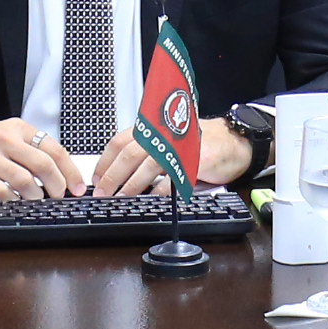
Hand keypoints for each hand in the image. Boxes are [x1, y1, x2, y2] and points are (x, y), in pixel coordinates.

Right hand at [0, 116, 82, 198]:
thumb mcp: (11, 136)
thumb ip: (34, 150)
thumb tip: (64, 176)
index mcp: (18, 128)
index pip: (54, 149)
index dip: (71, 172)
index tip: (77, 188)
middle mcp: (5, 139)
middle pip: (43, 165)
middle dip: (57, 186)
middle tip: (58, 196)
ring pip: (25, 181)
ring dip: (36, 196)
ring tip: (36, 199)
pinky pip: (3, 192)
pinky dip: (14, 200)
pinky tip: (16, 200)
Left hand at [96, 120, 254, 195]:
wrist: (231, 141)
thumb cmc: (197, 142)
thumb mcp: (166, 141)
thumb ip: (144, 150)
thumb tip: (116, 172)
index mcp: (152, 128)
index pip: (119, 142)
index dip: (104, 161)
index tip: (96, 179)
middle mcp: (163, 134)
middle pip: (129, 154)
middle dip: (112, 176)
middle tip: (102, 192)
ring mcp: (178, 147)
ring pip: (147, 166)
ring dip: (131, 185)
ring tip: (120, 198)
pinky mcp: (193, 160)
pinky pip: (172, 178)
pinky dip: (158, 191)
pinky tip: (149, 200)